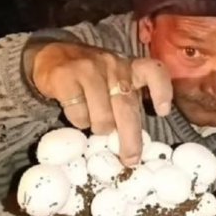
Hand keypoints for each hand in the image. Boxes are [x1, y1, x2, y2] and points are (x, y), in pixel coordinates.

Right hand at [31, 42, 171, 164]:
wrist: (52, 57)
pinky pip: (79, 114)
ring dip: (99, 128)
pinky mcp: (66, 77)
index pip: (154, 71)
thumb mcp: (116, 82)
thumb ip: (128, 102)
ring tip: (95, 122)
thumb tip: (134, 143)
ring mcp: (89, 69)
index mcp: (130, 67)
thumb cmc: (92, 77)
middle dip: (130, 138)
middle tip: (130, 158)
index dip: (162, 91)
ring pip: (102, 116)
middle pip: (126, 107)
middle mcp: (113, 65)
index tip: (162, 112)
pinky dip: (79, 121)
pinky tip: (77, 111)